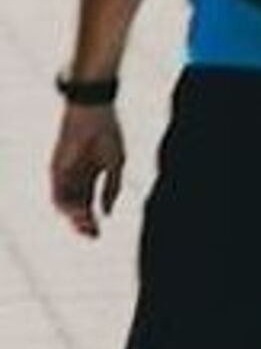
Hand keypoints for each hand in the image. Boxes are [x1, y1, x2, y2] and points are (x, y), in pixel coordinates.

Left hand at [51, 96, 122, 238]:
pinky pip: (57, 196)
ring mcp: (65, 175)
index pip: (89, 204)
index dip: (93, 220)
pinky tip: (79, 213)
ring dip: (74, 219)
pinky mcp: (56, 171)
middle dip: (84, 224)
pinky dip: (66, 208)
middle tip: (93, 235)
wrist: (93, 113)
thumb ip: (112, 189)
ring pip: (66, 205)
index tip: (99, 234)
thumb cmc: (108, 134)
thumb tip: (107, 214)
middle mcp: (76, 178)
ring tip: (87, 225)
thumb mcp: (116, 164)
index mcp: (91, 175)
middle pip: (77, 208)